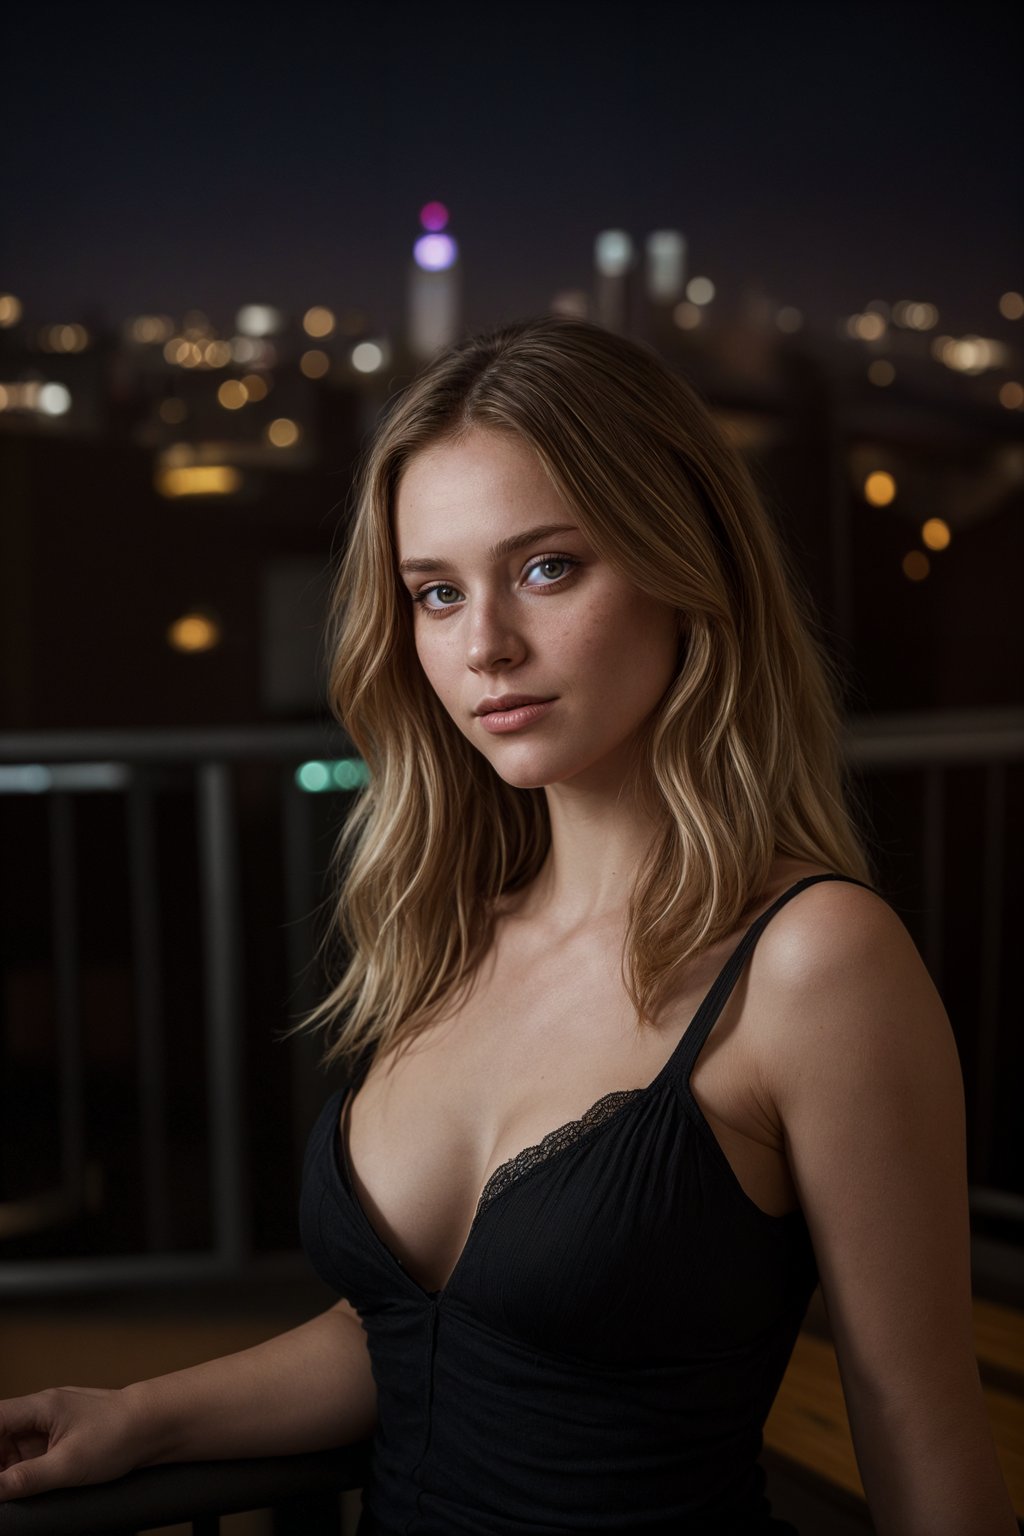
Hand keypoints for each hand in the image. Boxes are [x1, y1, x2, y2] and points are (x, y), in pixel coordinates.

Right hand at [0, 1386, 143, 1500]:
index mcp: (39, 1406)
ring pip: (14, 1447)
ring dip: (10, 1468)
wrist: (156, 1424)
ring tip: (16, 1488)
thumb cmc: (119, 1434)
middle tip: (5, 1487)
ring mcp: (53, 1423)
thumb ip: (25, 1479)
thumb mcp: (67, 1464)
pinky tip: (30, 1484)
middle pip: (0, 1435)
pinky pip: (33, 1452)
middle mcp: (42, 1410)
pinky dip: (26, 1469)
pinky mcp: (63, 1436)